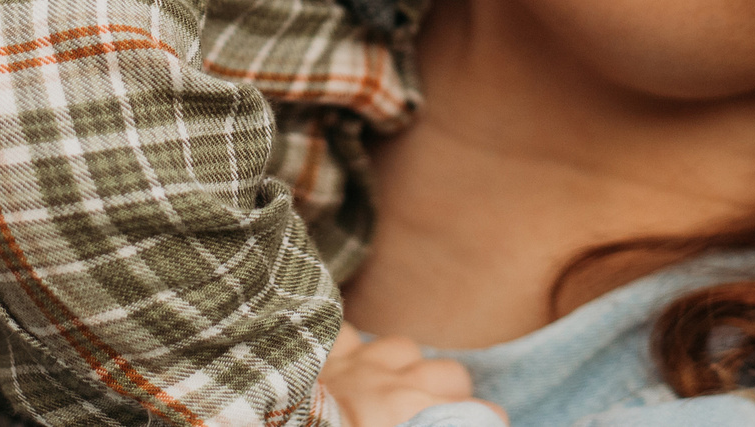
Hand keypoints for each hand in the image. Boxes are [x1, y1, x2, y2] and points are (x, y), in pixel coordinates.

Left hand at [323, 327, 493, 426]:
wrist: (267, 421)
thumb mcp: (398, 426)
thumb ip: (424, 422)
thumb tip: (473, 419)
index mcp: (415, 413)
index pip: (482, 415)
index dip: (487, 424)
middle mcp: (398, 382)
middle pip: (450, 375)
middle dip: (452, 396)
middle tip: (438, 418)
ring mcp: (360, 362)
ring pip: (404, 349)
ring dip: (404, 369)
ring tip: (394, 390)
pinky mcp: (325, 352)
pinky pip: (348, 336)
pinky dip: (350, 349)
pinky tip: (345, 363)